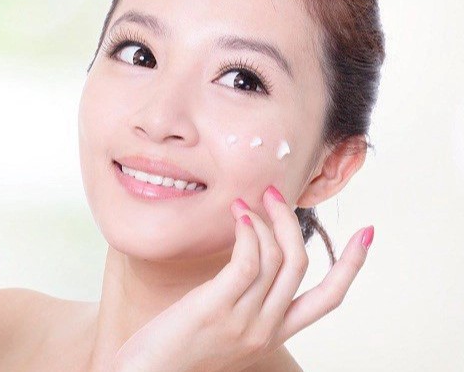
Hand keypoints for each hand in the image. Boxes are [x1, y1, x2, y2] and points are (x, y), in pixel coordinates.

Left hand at [111, 185, 372, 371]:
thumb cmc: (178, 351)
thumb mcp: (225, 330)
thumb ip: (244, 302)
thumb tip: (248, 258)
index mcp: (274, 334)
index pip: (328, 299)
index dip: (351, 265)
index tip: (367, 234)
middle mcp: (266, 328)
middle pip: (301, 265)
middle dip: (292, 223)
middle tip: (275, 193)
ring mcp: (244, 320)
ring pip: (276, 259)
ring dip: (266, 220)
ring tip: (247, 199)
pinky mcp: (217, 308)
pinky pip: (247, 262)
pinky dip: (249, 233)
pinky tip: (239, 216)